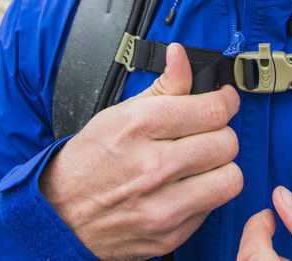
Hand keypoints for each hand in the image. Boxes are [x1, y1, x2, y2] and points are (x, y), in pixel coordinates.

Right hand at [40, 43, 242, 260]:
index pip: (213, 110)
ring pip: (230, 179)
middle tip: (207, 133)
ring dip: (221, 167)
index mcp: (141, 127)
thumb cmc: (90, 161)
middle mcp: (154, 166)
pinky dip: (205, 195)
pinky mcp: (170, 235)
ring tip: (202, 162)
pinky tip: (186, 187)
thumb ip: (163, 85)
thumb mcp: (120, 113)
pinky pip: (213, 208)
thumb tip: (181, 56)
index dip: (226, 100)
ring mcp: (162, 205)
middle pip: (226, 143)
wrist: (61, 213)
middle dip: (221, 133)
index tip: (224, 100)